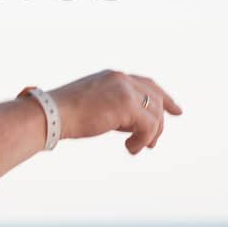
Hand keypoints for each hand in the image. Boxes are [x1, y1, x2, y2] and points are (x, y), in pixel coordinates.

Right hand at [50, 71, 182, 154]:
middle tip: (152, 144)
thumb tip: (134, 127)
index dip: (163, 98)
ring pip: (154, 114)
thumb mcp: (94, 107)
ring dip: (147, 136)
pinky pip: (149, 126)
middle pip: (155, 99)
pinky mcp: (127, 103)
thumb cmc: (65, 116)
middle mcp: (122, 78)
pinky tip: (129, 149)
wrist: (52, 114)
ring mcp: (125, 89)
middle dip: (159, 122)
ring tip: (132, 148)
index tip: (176, 111)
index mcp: (113, 77)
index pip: (147, 84)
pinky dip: (142, 140)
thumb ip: (116, 110)